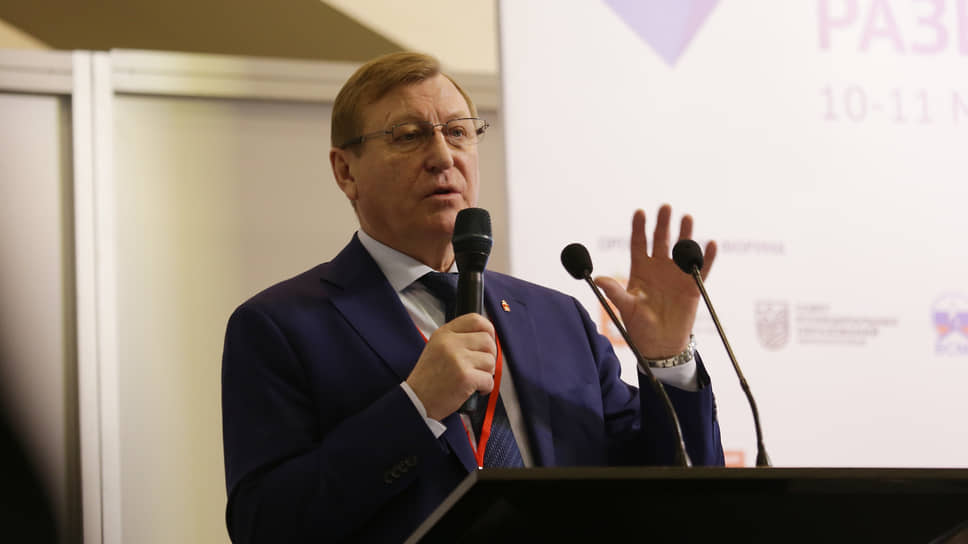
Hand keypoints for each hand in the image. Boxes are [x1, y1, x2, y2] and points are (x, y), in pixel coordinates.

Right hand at [405, 314, 496, 420]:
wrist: (417, 401)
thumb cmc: (429, 379)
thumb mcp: (437, 348)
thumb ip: (458, 339)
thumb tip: (487, 338)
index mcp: (444, 333)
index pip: (475, 319)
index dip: (488, 330)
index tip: (488, 341)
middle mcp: (450, 343)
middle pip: (487, 340)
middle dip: (490, 355)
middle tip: (480, 366)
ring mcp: (458, 359)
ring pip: (491, 361)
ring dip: (487, 373)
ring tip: (473, 379)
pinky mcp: (465, 377)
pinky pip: (489, 380)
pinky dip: (485, 388)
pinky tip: (474, 390)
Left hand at [595, 205, 716, 358]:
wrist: (660, 344)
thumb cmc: (639, 325)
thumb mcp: (625, 307)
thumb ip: (615, 292)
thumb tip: (598, 279)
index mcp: (640, 269)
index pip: (639, 243)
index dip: (639, 228)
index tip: (639, 212)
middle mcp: (659, 267)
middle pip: (661, 240)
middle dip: (663, 223)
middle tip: (665, 207)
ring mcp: (676, 275)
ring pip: (681, 249)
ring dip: (684, 234)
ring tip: (686, 218)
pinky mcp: (692, 286)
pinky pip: (700, 269)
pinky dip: (706, 257)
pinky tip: (709, 244)